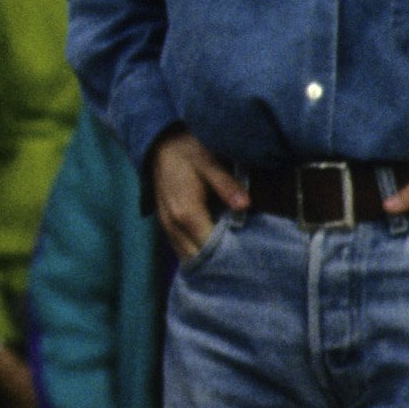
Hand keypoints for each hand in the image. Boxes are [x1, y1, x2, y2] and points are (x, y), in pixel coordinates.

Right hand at [148, 128, 249, 258]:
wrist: (161, 144)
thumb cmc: (187, 151)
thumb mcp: (209, 162)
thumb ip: (226, 185)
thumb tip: (245, 205)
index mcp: (186, 213)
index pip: (209, 246)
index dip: (227, 254)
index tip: (247, 256)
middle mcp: (173, 225)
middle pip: (197, 258)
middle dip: (218, 262)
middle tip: (242, 263)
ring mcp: (167, 226)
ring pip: (186, 256)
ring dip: (206, 260)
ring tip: (229, 261)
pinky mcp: (165, 225)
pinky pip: (180, 248)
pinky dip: (195, 253)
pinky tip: (212, 252)